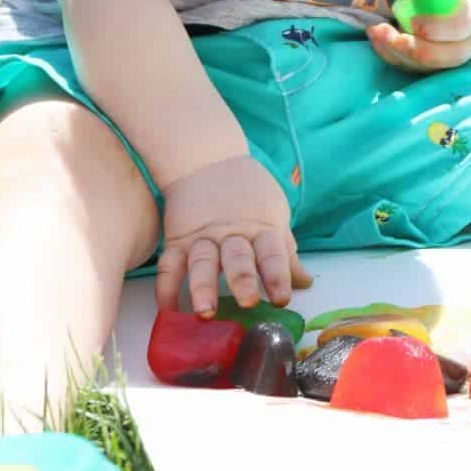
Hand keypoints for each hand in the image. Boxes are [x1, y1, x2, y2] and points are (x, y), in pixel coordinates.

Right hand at [156, 155, 313, 317]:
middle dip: (242, 279)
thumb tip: (305, 283)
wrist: (206, 159)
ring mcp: (202, 237)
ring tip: (204, 311)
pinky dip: (165, 289)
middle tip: (247, 301)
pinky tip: (168, 311)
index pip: (272, 254)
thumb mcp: (274, 215)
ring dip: (202, 287)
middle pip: (237, 257)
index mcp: (261, 229)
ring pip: (201, 262)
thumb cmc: (248, 192)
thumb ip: (286, 253)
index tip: (282, 298)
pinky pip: (169, 266)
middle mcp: (231, 235)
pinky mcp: (176, 240)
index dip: (278, 276)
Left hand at [367, 0, 470, 72]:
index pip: (460, 26)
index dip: (436, 27)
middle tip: (386, 32)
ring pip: (424, 66)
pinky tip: (375, 37)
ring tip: (375, 31)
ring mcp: (449, 57)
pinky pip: (410, 66)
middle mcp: (467, 43)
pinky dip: (389, 53)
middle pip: (444, 56)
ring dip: (396, 51)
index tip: (413, 21)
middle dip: (413, 47)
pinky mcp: (431, 65)